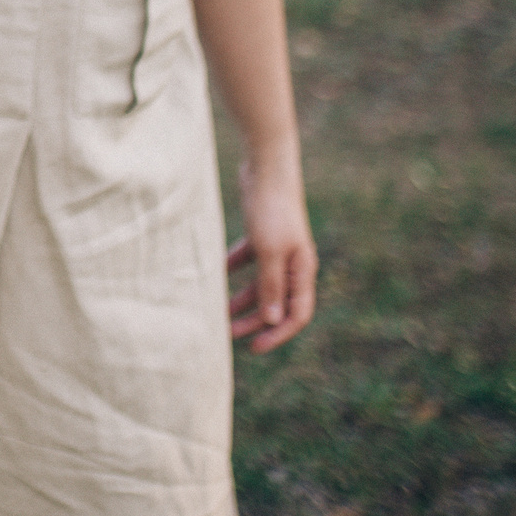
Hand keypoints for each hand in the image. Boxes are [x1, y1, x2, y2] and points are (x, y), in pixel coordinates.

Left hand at [226, 156, 316, 352]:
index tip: (255, 348)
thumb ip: (271, 284)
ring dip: (241, 298)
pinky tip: (213, 274)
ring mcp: (277, 248)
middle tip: (228, 335)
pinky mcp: (261, 234)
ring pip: (260, 283)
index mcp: (302, 270)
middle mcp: (293, 263)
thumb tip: (272, 320)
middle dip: (254, 321)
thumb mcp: (270, 250)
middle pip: (275, 302)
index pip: (296, 313)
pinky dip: (231, 269)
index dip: (278, 334)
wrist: (266, 167)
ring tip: (217, 311)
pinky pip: (247, 260)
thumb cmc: (272, 209)